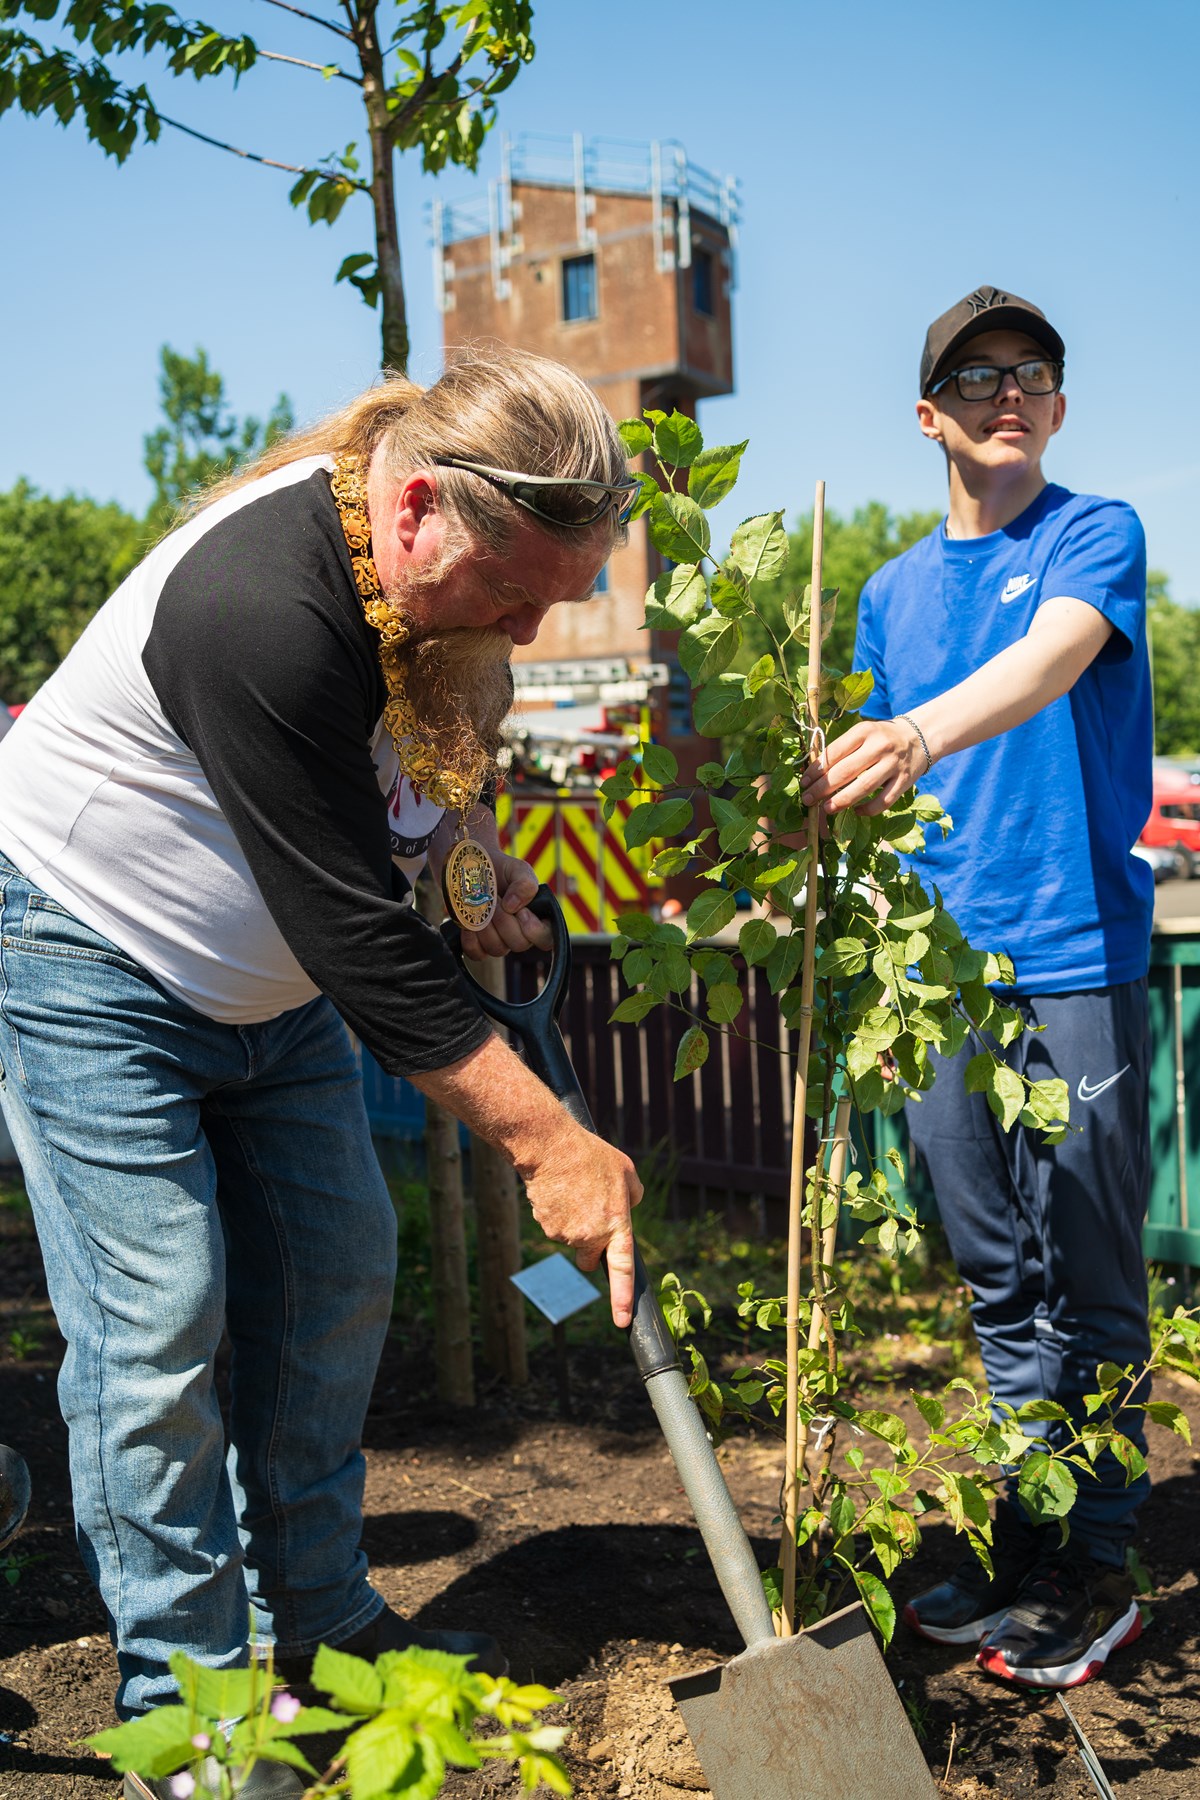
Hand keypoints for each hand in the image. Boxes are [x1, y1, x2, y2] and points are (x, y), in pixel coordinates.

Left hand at [461, 852, 552, 960]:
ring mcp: (498, 941)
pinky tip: (468, 920)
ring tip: (481, 906)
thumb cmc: (499, 870)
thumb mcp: (517, 869)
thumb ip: (525, 884)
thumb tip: (514, 906)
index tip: (522, 911)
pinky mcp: (478, 945)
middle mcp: (519, 933)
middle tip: (495, 900)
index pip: (546, 939)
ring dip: (487, 927)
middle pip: (519, 944)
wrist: (470, 868)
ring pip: (498, 949)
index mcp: (536, 918)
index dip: (535, 931)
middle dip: (505, 921)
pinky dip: (471, 938)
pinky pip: (477, 953)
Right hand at [518, 1118, 642, 1327]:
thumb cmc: (591, 1155)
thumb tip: (628, 1210)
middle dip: (590, 1249)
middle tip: (590, 1216)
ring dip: (573, 1222)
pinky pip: (555, 1226)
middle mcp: (591, 1235)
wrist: (550, 1147)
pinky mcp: (546, 1226)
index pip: (622, 1269)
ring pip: (571, 1239)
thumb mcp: (625, 1171)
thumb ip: (632, 1196)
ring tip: (574, 1190)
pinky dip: (557, 1213)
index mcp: (616, 1224)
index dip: (622, 1298)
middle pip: (589, 1259)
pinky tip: (559, 1191)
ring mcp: (566, 1234)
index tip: (621, 1322)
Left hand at [801, 718, 925, 816]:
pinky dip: (868, 809)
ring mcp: (893, 764)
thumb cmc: (880, 738)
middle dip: (822, 788)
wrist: (919, 737)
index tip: (804, 782)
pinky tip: (856, 811)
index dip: (816, 770)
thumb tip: (814, 774)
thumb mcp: (862, 733)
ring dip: (841, 801)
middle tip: (807, 799)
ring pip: (864, 787)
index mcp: (864, 731)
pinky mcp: (905, 781)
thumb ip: (842, 749)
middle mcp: (880, 746)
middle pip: (845, 771)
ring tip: (825, 809)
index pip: (834, 753)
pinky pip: (884, 801)